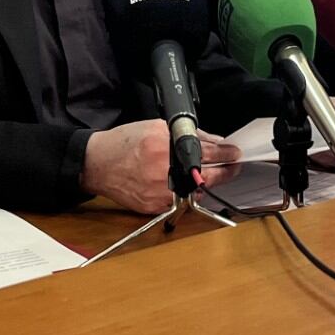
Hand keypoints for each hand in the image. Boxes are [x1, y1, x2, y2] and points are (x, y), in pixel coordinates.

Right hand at [80, 120, 240, 213]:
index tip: (235, 153)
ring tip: (207, 172)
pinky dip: (185, 191)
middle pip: (208, 176)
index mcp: (165, 148)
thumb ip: (187, 135)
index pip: (208, 152)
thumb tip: (214, 142)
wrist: (98, 164)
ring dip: (204, 182)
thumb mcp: (156, 128)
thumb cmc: (124, 144)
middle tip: (233, 166)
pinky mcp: (155, 206)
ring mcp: (160, 193)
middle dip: (226, 171)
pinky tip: (184, 182)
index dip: (227, 154)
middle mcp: (164, 172)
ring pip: (196, 191)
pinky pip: (180, 201)